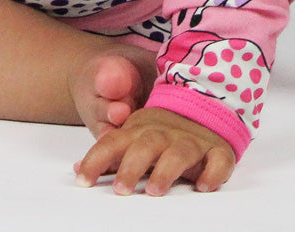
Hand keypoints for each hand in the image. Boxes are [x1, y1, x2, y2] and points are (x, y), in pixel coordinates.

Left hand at [74, 106, 235, 195]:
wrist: (205, 103)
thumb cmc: (162, 132)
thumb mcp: (132, 138)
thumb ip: (108, 155)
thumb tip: (76, 170)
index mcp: (140, 131)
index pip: (113, 143)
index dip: (96, 160)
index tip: (82, 181)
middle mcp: (164, 134)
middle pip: (146, 145)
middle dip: (132, 166)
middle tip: (121, 190)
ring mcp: (192, 141)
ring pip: (180, 152)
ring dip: (167, 170)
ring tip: (155, 190)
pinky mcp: (217, 150)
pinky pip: (218, 159)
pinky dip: (212, 172)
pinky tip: (203, 185)